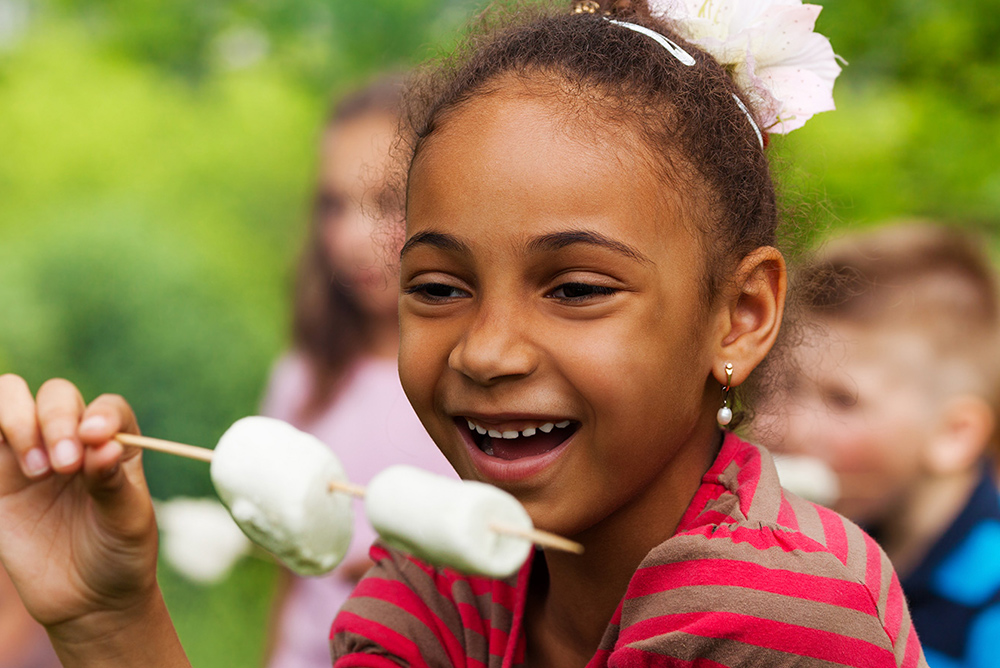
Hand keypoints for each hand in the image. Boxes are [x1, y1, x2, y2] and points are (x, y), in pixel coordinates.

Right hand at [0, 375, 158, 644]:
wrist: (86, 599)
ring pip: (9, 399)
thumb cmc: (119, 552)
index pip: (107, 408)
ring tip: (37, 470)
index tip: (96, 438)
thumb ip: (113, 485)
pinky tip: (11, 470)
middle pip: (56, 396)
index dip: (101, 415)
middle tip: (64, 467)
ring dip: (17, 419)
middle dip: (57, 421)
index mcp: (114, 443)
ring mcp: (29, 453)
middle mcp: (72, 439)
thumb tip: (104, 446)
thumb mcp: (128, 522)